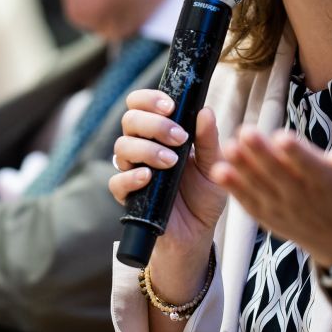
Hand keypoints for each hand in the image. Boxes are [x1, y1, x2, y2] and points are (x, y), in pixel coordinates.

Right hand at [110, 90, 227, 300]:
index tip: (171, 106)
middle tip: (178, 138)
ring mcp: (132, 170)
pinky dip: (131, 177)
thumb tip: (205, 111)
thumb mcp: (214, 165)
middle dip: (153, 124)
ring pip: (122, 146)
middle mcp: (142, 146)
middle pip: (130, 120)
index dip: (149, 99)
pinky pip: (116, 181)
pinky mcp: (128, 196)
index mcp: (160, 132)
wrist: (198, 233)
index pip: (141, 104)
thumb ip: (209, 140)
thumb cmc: (204, 195)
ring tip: (170, 162)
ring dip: (146, 149)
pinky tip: (148, 178)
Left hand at [212, 116, 331, 268]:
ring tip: (229, 148)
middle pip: (280, 174)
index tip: (282, 136)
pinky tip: (219, 172)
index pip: (311, 166)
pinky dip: (234, 189)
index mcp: (327, 181)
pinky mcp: (267, 216)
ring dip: (243, 169)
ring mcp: (283, 208)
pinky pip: (249, 202)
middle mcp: (303, 197)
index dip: (297, 153)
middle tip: (246, 132)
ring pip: (260, 187)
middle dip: (262, 154)